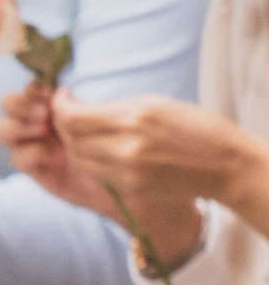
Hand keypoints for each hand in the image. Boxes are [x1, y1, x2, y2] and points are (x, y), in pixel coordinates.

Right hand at [0, 79, 105, 210]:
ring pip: (0, 130)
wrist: (120, 179)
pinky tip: (56, 158)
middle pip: (7, 103)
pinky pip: (17, 157)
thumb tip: (61, 91)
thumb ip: (76, 107)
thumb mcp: (99, 120)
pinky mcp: (32, 169)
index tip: (49, 94)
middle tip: (44, 115)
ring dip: (19, 127)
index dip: (34, 89)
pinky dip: (34, 153)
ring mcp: (30, 145)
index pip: (30, 88)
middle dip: (20, 105)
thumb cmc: (114, 145)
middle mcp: (36, 122)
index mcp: (53, 104)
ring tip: (43, 131)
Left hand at [34, 87, 245, 267]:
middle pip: (71, 139)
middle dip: (62, 124)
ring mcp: (127, 171)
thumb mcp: (155, 104)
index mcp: (134, 117)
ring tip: (81, 130)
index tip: (62, 97)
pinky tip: (98, 149)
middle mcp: (126, 146)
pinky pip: (97, 173)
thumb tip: (84, 108)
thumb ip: (116, 109)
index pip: (73, 117)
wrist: (224, 164)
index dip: (59, 107)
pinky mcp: (131, 188)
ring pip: (80, 158)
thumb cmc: (195, 127)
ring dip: (74, 144)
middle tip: (66, 113)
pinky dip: (90, 160)